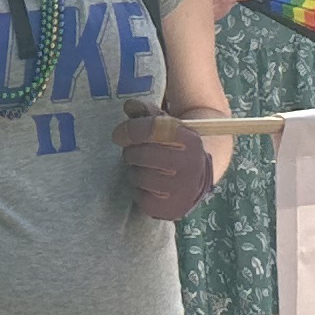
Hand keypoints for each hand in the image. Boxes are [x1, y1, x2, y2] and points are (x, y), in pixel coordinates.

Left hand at [115, 98, 221, 221]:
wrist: (196, 180)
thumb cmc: (174, 149)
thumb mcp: (166, 127)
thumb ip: (147, 114)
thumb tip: (129, 105)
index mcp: (190, 139)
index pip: (153, 128)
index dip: (131, 130)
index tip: (119, 134)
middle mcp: (190, 164)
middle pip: (142, 154)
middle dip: (132, 152)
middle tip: (134, 153)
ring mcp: (182, 189)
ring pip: (139, 176)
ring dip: (134, 171)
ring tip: (143, 169)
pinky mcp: (172, 209)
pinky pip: (140, 197)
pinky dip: (138, 190)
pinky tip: (147, 185)